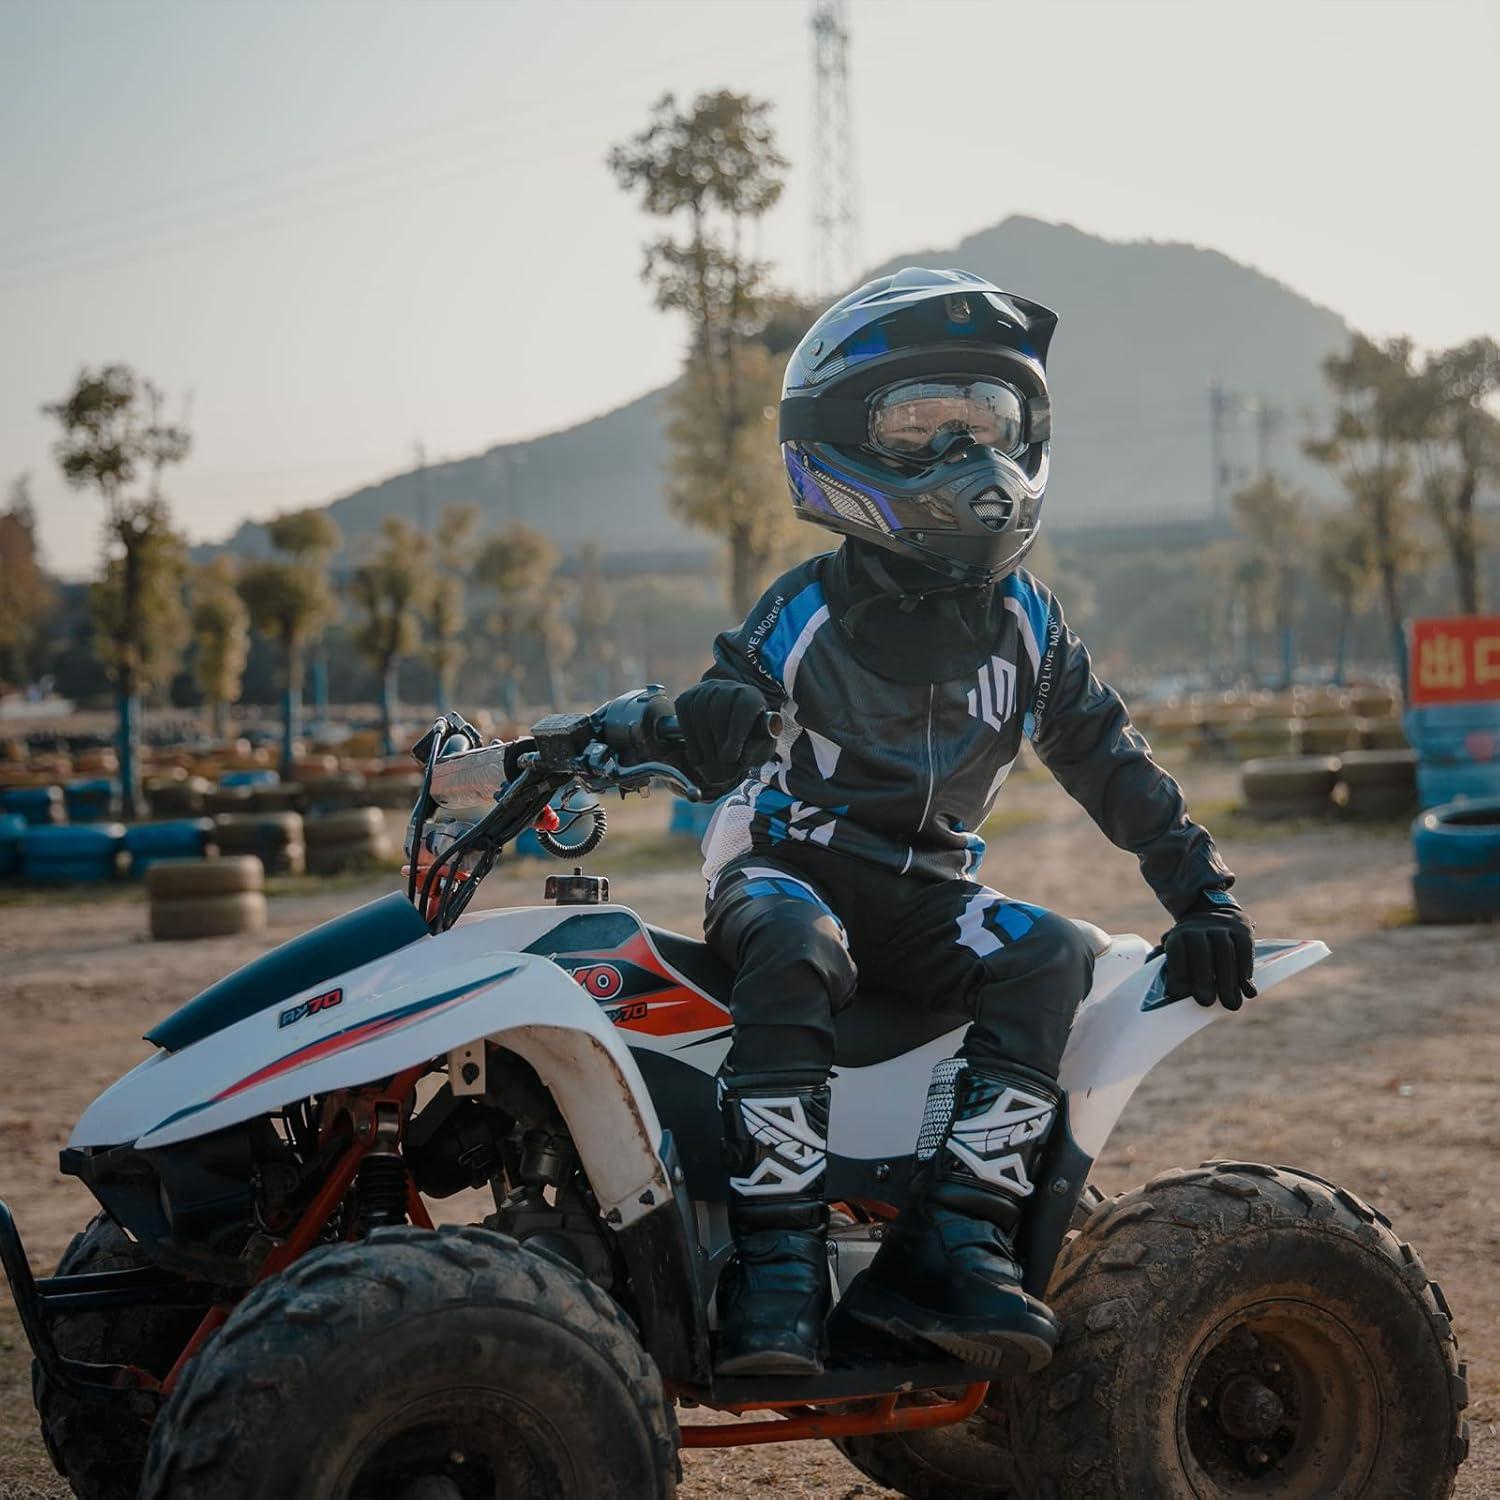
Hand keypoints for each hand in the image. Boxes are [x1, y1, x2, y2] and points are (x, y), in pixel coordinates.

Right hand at [674, 679, 774, 792]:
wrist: (732, 719)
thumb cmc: (750, 736)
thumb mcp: (761, 746)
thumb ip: (755, 751)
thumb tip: (737, 758)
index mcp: (751, 697)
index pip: (742, 710)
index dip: (735, 736)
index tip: (730, 759)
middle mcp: (728, 688)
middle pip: (717, 712)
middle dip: (717, 745)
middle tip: (719, 771)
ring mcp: (706, 690)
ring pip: (699, 714)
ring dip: (702, 745)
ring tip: (709, 766)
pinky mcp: (688, 697)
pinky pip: (685, 715)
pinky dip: (690, 739)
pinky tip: (698, 756)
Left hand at [1161, 889, 1255, 1009]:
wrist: (1215, 911)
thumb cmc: (1191, 942)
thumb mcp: (1175, 945)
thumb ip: (1165, 962)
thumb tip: (1159, 983)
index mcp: (1180, 933)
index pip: (1177, 951)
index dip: (1177, 972)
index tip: (1178, 994)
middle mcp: (1200, 927)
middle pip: (1201, 953)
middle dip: (1202, 979)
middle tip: (1205, 1002)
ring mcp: (1223, 926)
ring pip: (1225, 953)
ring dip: (1228, 981)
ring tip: (1231, 1004)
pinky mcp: (1243, 930)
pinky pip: (1245, 951)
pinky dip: (1246, 972)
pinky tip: (1248, 991)